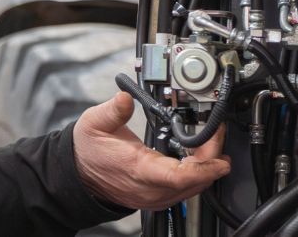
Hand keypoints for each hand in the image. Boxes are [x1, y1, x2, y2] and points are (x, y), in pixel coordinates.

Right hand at [73, 92, 230, 209]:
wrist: (77, 175)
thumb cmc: (88, 151)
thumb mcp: (94, 123)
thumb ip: (113, 110)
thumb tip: (125, 98)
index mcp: (138, 168)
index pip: (179, 176)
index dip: (205, 168)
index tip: (220, 157)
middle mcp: (149, 188)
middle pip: (193, 182)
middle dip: (212, 160)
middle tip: (216, 135)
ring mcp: (153, 197)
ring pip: (191, 189)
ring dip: (206, 169)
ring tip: (211, 144)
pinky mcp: (154, 198)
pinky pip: (183, 192)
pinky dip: (196, 176)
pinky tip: (198, 160)